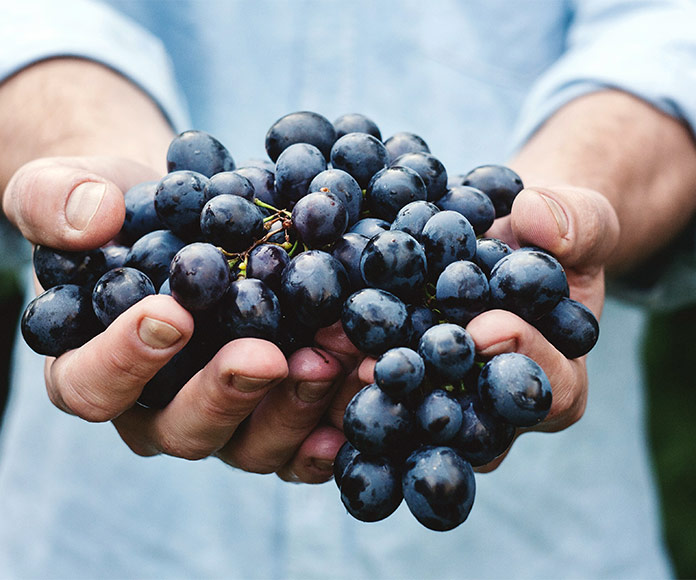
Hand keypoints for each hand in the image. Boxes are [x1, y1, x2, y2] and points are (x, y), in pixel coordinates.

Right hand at [3, 156, 352, 482]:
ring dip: (297, 406)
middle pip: (183, 429)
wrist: (190, 218)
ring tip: (337, 357)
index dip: (125, 360)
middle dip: (227, 393)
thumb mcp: (72, 188)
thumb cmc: (125, 211)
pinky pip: (305, 442)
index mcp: (94, 368)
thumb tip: (92, 219)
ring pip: (253, 443)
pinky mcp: (276, 414)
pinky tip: (367, 389)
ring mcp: (225, 419)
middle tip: (267, 356)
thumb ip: (56, 199)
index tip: (171, 314)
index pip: (93, 385)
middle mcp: (158, 409)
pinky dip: (337, 423)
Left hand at [358, 185, 619, 470]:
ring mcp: (446, 401)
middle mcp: (497, 408)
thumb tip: (537, 220)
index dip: (523, 360)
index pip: (550, 390)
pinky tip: (311, 352)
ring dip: (374, 394)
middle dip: (430, 393)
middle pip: (471, 423)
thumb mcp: (581, 220)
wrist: (504, 240)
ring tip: (336, 361)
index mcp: (556, 379)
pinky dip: (346, 372)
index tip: (486, 326)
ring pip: (414, 419)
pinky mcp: (403, 385)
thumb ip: (577, 223)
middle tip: (387, 366)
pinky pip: (378, 391)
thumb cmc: (550, 237)